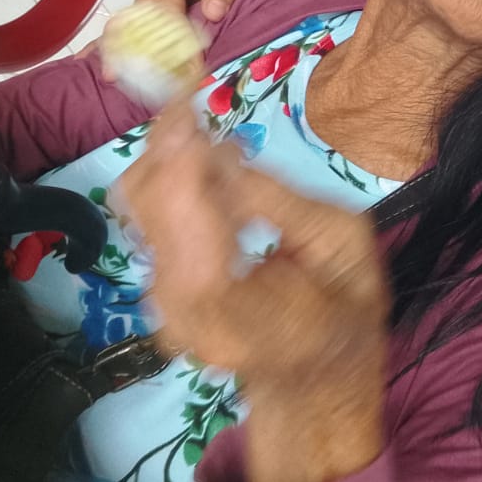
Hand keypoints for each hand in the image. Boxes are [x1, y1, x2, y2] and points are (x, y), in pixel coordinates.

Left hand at [119, 99, 387, 481]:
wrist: (313, 377)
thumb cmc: (343, 306)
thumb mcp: (342, 243)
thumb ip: (278, 201)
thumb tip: (220, 156)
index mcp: (250, 317)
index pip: (192, 244)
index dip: (180, 174)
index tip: (186, 113)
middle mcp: (192, 317)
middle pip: (152, 216)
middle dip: (167, 147)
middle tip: (195, 105)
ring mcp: (166, 308)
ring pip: (139, 209)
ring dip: (167, 160)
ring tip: (215, 145)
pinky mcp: (155, 290)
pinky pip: (146, 219)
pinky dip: (168, 181)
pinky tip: (207, 174)